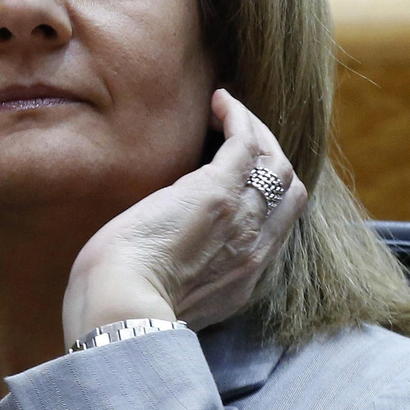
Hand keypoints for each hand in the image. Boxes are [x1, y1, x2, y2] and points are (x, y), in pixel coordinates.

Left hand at [61, 89, 307, 342]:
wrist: (120, 308)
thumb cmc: (122, 305)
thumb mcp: (170, 297)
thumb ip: (183, 276)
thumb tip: (164, 256)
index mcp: (243, 280)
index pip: (278, 227)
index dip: (267, 194)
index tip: (242, 174)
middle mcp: (255, 250)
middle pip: (288, 190)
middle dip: (270, 156)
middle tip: (240, 135)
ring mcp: (243, 219)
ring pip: (274, 161)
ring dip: (254, 129)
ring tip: (226, 112)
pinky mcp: (219, 192)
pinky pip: (247, 142)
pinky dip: (238, 116)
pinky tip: (219, 102)